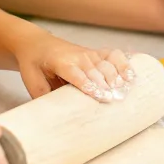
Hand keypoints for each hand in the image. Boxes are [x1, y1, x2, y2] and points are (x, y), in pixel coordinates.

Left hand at [12, 31, 131, 101]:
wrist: (37, 44)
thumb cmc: (34, 65)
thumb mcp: (32, 82)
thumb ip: (43, 98)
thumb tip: (54, 120)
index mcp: (59, 62)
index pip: (75, 73)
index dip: (88, 84)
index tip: (100, 96)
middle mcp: (76, 56)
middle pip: (95, 70)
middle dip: (106, 84)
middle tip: (117, 100)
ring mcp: (87, 53)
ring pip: (106, 62)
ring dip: (117, 76)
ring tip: (126, 91)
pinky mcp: (95, 53)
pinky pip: (113, 55)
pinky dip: (124, 62)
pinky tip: (132, 76)